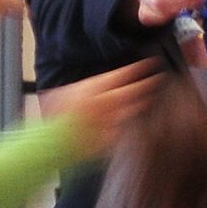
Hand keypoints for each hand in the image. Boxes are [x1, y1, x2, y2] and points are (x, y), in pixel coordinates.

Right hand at [37, 64, 162, 157]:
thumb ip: (87, 86)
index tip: (149, 64)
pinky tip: (136, 119)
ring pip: (131, 111)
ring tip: (150, 98)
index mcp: (90, 90)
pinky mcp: (107, 140)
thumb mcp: (66, 93)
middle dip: (146, 85)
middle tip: (158, 79)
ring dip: (142, 103)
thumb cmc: (55, 117)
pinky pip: (124, 129)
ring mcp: (106, 124)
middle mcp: (101, 105)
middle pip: (131, 92)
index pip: (120, 76)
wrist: (49, 143)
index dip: (137, 70)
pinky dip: (131, 123)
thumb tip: (106, 81)